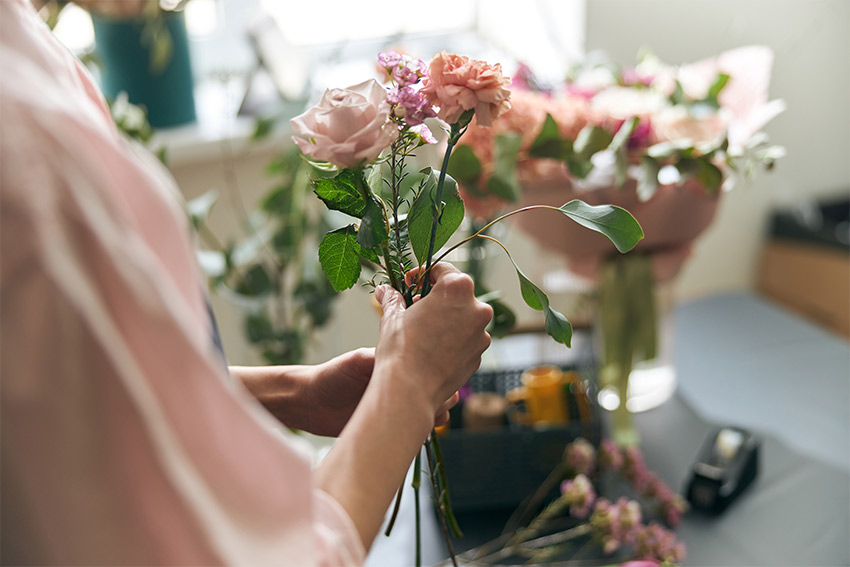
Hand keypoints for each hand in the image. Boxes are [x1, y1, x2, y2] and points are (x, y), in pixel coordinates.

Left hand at [307, 348, 460, 435]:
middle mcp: (400, 384)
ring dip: (434, 416)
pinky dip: (420, 432)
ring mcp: (396, 406)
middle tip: (437, 404)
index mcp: (396, 364)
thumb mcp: (357, 361)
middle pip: (434, 390)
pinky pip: (413, 430)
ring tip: (430, 420)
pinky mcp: (390, 427)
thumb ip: (380, 359)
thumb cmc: (331, 375)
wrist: (309, 403)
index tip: (439, 381)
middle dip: (441, 396)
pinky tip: (419, 434)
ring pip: (427, 411)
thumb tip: (408, 356)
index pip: (428, 366)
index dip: (438, 373)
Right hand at [373, 262, 492, 413]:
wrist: (410, 389)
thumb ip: (393, 298)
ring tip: (424, 330)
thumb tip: (384, 290)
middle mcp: (477, 308)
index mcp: (457, 288)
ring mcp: (481, 334)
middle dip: (438, 297)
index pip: (443, 269)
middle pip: (458, 293)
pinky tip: (433, 349)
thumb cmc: (401, 348)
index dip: (423, 274)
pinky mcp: (479, 355)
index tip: (410, 283)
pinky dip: (453, 339)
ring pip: (464, 318)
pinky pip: (466, 339)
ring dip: (447, 319)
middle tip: (415, 306)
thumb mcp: (392, 316)